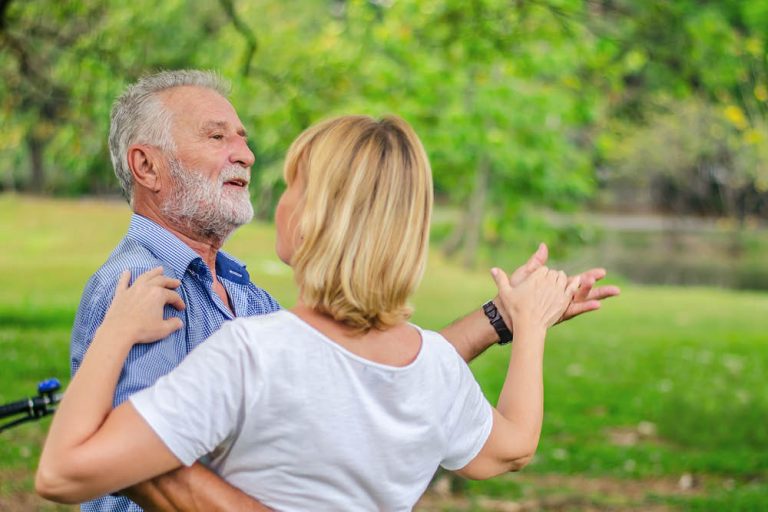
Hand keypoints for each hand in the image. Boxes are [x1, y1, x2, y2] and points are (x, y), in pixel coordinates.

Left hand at [100, 267, 185, 343]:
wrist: (118, 331)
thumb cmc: (142, 330)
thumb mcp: (163, 329)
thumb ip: (173, 324)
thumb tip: (179, 322)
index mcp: (158, 295)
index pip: (173, 296)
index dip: (179, 302)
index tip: (181, 308)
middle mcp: (147, 288)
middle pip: (161, 281)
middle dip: (170, 282)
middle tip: (176, 282)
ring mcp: (133, 289)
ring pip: (145, 276)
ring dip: (153, 272)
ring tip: (159, 269)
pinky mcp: (120, 293)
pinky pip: (123, 282)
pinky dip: (125, 276)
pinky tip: (126, 271)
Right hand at [492, 266, 579, 333]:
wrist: (528, 325)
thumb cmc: (515, 309)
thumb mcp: (505, 292)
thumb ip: (500, 278)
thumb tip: (492, 269)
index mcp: (535, 278)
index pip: (543, 269)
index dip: (541, 274)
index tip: (538, 281)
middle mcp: (547, 282)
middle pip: (554, 273)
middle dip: (551, 277)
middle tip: (546, 286)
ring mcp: (557, 290)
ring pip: (563, 278)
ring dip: (560, 280)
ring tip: (556, 287)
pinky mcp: (564, 299)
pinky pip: (572, 286)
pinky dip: (574, 283)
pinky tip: (574, 283)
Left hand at [504, 243, 619, 323]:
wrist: (505, 310)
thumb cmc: (515, 293)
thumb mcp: (526, 275)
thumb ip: (537, 262)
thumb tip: (544, 245)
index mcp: (555, 287)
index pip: (577, 280)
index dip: (590, 276)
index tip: (603, 272)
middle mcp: (560, 297)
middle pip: (584, 291)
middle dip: (598, 287)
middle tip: (615, 286)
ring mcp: (560, 306)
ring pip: (582, 300)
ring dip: (595, 295)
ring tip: (612, 291)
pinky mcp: (558, 313)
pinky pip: (575, 310)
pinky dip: (586, 307)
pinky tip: (598, 305)